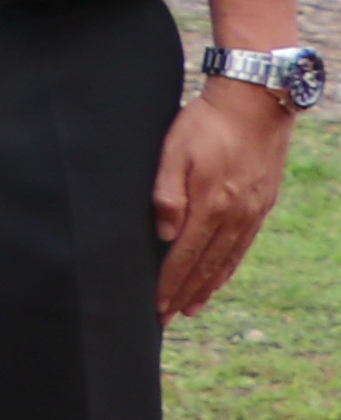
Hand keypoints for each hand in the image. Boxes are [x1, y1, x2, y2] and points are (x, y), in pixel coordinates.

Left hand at [159, 77, 293, 318]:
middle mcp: (236, 215)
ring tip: (192, 306)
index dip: (170, 283)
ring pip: (228, 259)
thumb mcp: (175, 151)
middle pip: (207, 265)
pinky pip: (244, 245)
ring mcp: (253, 211)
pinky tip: (220, 276)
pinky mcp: (262, 204)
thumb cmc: (206, 123)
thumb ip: (167, 194)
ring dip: (208, 285)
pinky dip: (229, 266)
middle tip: (168, 317)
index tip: (157, 306)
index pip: (185, 255)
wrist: (256, 103)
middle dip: (185, 292)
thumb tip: (164, 234)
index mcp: (212, 205)